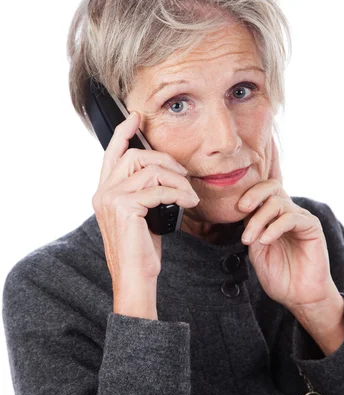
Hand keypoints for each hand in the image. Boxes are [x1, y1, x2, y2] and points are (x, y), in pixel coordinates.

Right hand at [91, 111, 198, 314]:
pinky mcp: (124, 208)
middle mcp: (103, 192)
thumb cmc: (141, 249)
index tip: (136, 117)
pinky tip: (187, 203)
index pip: (112, 153)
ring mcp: (111, 199)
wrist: (136, 277)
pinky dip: (178, 194)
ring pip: (149, 170)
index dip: (124, 132)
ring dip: (177, 180)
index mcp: (105, 192)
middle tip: (183, 175)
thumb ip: (144, 191)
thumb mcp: (142, 214)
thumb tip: (164, 172)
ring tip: (189, 195)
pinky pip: (158, 189)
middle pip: (135, 156)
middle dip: (165, 160)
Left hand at [238, 138, 336, 312]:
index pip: (260, 192)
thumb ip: (250, 230)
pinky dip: (274, 227)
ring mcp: (301, 218)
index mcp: (273, 215)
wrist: (299, 296)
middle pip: (271, 187)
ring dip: (258, 220)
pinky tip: (264, 241)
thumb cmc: (279, 275)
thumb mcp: (257, 250)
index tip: (232, 210)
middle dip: (253, 194)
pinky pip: (291, 218)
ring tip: (249, 240)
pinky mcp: (312, 227)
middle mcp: (288, 212)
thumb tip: (240, 212)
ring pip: (277, 202)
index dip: (245, 195)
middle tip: (240, 209)